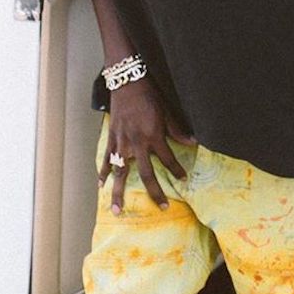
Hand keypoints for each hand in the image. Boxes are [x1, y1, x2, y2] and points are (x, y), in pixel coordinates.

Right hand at [100, 80, 195, 214]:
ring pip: (120, 172)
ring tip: (117, 210)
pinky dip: (103, 172)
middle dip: (155, 191)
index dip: (177, 170)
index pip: (167, 159)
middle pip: (146, 174)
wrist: (127, 82)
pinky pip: (106, 159)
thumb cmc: (149, 96)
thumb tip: (193, 143)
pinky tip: (101, 185)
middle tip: (162, 206)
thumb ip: (177, 130)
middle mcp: (137, 143)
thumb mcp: (166, 112)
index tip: (183, 179)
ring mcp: (122, 142)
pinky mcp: (112, 138)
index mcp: (153, 136)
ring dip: (118, 192)